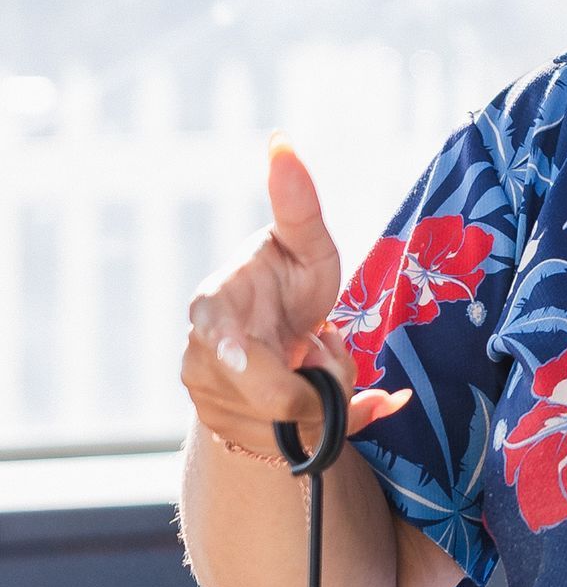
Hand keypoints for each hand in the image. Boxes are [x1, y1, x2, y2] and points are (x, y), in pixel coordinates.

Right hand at [182, 139, 410, 456]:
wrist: (279, 338)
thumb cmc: (289, 282)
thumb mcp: (306, 246)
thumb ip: (297, 205)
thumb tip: (282, 139)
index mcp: (212, 308)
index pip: (214, 331)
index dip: (228, 344)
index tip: (238, 350)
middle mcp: (201, 359)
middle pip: (278, 394)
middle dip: (323, 375)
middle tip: (320, 344)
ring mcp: (213, 403)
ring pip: (297, 424)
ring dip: (330, 395)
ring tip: (311, 361)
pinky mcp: (235, 436)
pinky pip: (310, 447)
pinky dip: (344, 422)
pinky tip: (340, 400)